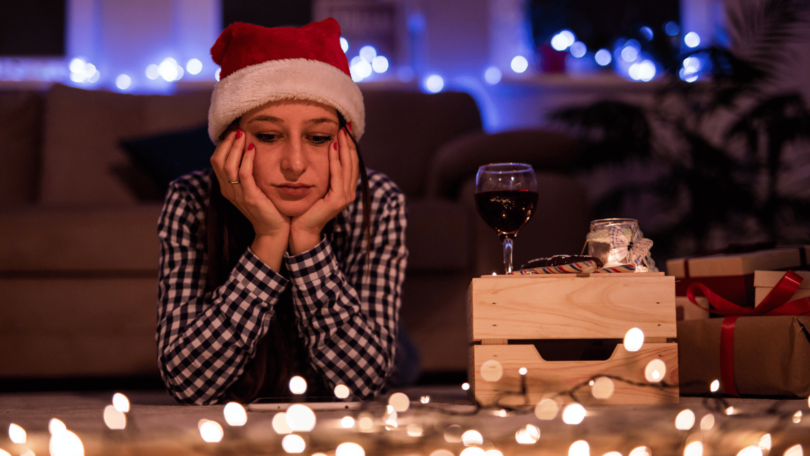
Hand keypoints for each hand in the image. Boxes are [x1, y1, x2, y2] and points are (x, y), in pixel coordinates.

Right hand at [210, 129, 289, 268]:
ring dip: (236, 146)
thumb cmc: (267, 207)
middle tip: (237, 127)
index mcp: (226, 187)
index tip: (233, 129)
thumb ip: (247, 173)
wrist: (274, 230)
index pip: (216, 160)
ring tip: (243, 133)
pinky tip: (253, 148)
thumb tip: (249, 150)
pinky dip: (247, 159)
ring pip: (228, 165)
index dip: (223, 143)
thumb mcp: (253, 187)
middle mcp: (228, 190)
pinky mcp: (250, 198)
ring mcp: (237, 195)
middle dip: (227, 141)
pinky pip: (244, 174)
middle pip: (218, 160)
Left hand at [289, 127, 358, 254]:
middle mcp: (349, 191)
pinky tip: (331, 147)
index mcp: (346, 187)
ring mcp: (346, 196)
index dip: (349, 145)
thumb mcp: (316, 186)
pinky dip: (335, 160)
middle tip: (345, 125)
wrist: (300, 228)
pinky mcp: (338, 199)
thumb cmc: (305, 207)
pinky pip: (338, 175)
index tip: (345, 128)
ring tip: (341, 132)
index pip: (350, 162)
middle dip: (349, 142)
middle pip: (352, 161)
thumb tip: (321, 152)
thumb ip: (323, 173)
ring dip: (344, 147)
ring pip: (347, 165)